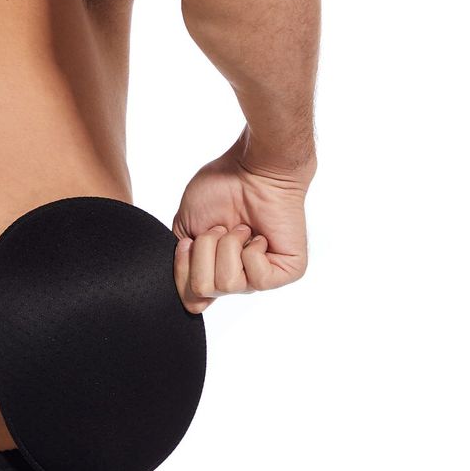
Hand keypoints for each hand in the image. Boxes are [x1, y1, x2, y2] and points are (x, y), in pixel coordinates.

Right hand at [172, 133, 313, 313]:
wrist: (251, 169)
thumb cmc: (221, 189)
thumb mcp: (185, 230)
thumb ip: (182, 266)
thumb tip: (193, 300)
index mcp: (214, 273)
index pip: (190, 301)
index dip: (183, 269)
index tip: (192, 238)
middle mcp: (238, 280)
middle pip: (202, 291)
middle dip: (206, 251)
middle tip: (222, 229)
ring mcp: (262, 278)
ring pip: (227, 285)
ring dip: (228, 246)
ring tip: (242, 228)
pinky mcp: (287, 272)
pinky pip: (256, 278)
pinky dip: (251, 249)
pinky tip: (260, 234)